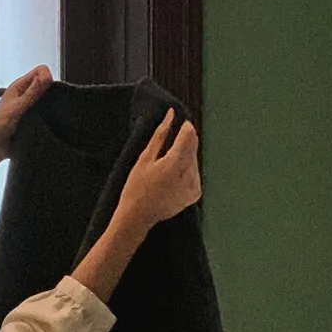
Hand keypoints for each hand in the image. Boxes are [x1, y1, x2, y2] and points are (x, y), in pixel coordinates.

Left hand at [0, 67, 52, 207]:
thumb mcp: (17, 108)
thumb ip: (32, 94)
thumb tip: (46, 77)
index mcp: (19, 86)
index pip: (41, 70)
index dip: (48, 77)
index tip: (49, 91)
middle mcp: (24, 93)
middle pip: (45, 83)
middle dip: (51, 90)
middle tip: (52, 105)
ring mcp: (28, 106)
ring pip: (46, 98)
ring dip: (50, 103)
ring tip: (52, 114)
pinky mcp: (32, 118)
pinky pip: (45, 112)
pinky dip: (49, 114)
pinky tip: (51, 121)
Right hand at [73, 110, 199, 307]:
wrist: (138, 216)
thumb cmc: (136, 187)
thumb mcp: (144, 158)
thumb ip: (160, 135)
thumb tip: (171, 115)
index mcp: (176, 162)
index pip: (189, 134)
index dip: (182, 127)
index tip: (173, 126)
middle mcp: (189, 174)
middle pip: (193, 146)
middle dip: (183, 142)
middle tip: (166, 147)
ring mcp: (194, 185)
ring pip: (194, 160)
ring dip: (184, 156)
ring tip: (165, 165)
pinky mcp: (194, 194)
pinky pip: (195, 174)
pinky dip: (186, 171)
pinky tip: (170, 177)